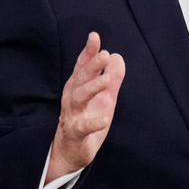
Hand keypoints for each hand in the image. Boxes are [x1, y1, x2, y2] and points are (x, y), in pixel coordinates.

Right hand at [46, 32, 124, 182]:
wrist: (71, 152)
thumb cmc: (86, 119)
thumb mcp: (104, 98)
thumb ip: (112, 78)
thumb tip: (117, 56)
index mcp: (78, 87)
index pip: (82, 66)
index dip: (88, 52)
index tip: (94, 36)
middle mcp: (72, 98)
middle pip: (80, 78)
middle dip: (91, 65)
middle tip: (105, 55)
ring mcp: (72, 115)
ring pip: (79, 98)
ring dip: (92, 88)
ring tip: (106, 80)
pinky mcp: (74, 133)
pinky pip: (82, 127)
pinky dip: (93, 123)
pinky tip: (105, 119)